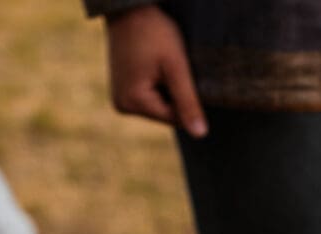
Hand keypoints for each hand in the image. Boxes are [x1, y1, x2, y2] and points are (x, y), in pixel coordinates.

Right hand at [105, 4, 207, 137]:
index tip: (185, 73)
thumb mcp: (176, 66)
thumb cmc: (154, 32)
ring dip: (166, 90)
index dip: (187, 99)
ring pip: (158, 107)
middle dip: (174, 94)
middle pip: (165, 114)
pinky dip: (157, 86)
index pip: (174, 118)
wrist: (129, 8)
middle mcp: (122, 106)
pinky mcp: (121, 92)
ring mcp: (120, 100)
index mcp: (133, 102)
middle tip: (170, 65)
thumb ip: (188, 101)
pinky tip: (153, 66)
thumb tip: (200, 134)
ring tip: (160, 64)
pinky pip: (148, 98)